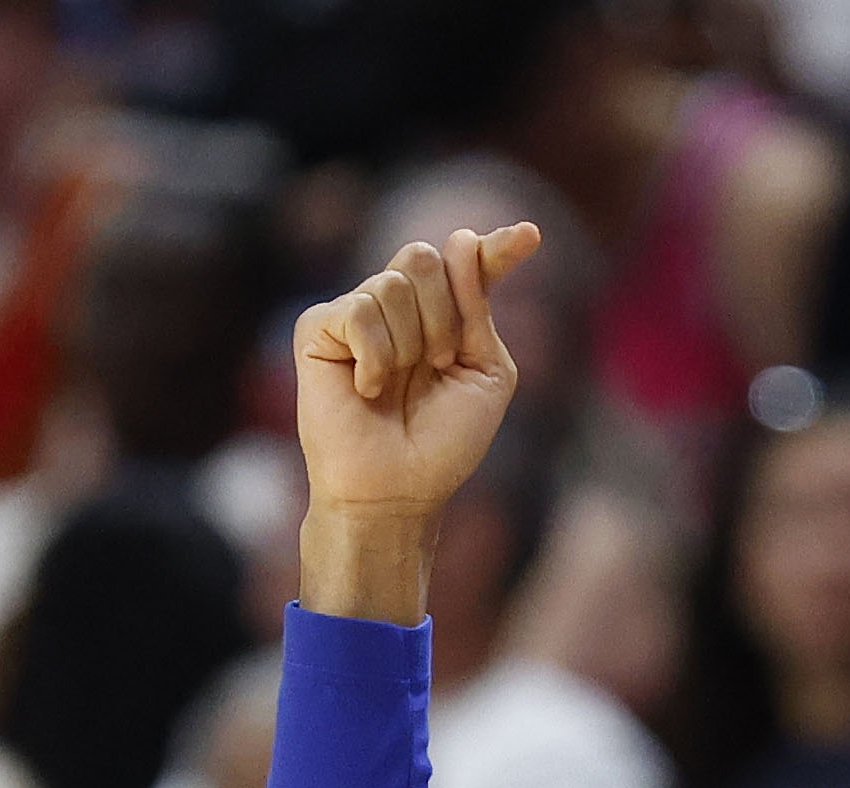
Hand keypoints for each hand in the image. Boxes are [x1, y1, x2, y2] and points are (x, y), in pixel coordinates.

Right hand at [294, 224, 542, 619]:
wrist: (398, 490)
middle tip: (437, 363)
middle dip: (442, 314)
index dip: (495, 248)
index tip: (530, 235)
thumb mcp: (484, 373)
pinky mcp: (319, 329)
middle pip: (423, 257)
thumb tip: (460, 241)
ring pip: (392, 282)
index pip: (467, 266)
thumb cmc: (443, 444)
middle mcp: (398, 307)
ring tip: (397, 385)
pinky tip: (367, 388)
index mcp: (442, 317)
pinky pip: (359, 309)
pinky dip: (375, 355)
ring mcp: (357, 314)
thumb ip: (477, 309)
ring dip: (410, 342)